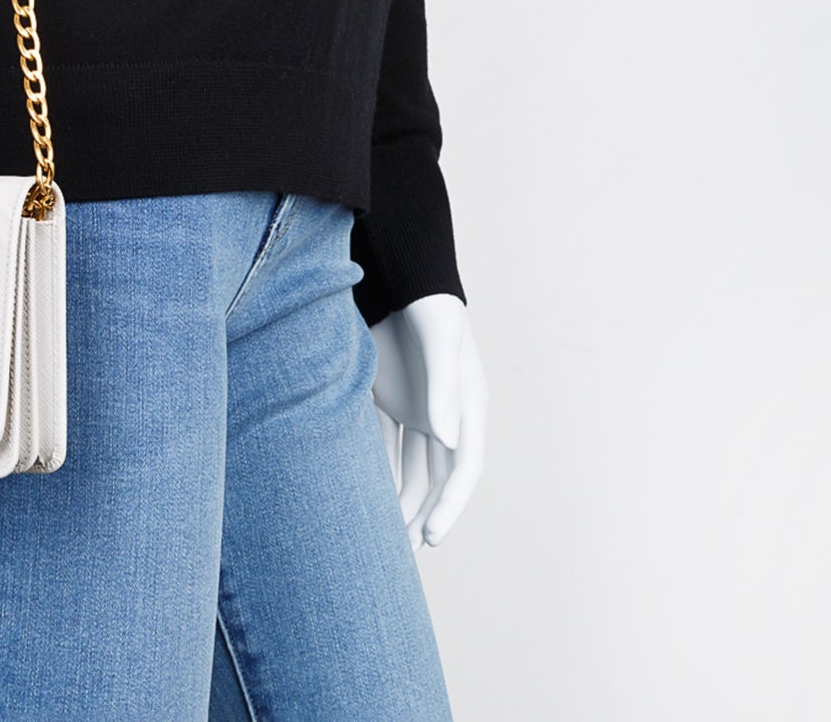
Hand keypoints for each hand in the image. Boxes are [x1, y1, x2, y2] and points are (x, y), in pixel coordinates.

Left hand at [367, 295, 485, 548]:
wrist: (399, 276)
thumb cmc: (429, 307)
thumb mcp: (440, 343)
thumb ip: (443, 389)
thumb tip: (449, 439)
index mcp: (468, 407)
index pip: (464, 466)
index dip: (451, 504)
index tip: (432, 535)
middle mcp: (446, 416)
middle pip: (437, 477)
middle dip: (424, 515)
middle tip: (401, 555)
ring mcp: (419, 410)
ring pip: (410, 469)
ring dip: (400, 501)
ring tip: (382, 539)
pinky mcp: (391, 399)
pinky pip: (384, 446)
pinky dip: (377, 472)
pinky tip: (362, 498)